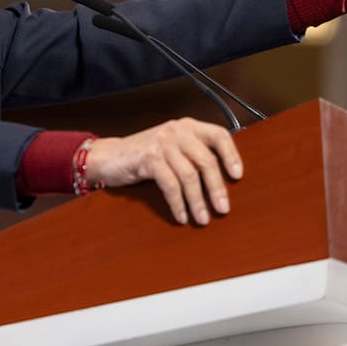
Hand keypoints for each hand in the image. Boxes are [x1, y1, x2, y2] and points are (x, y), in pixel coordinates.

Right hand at [86, 118, 241, 225]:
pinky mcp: (149, 158)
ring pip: (189, 176)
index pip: (218, 135)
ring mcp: (162, 143)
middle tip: (223, 209)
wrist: (108, 157)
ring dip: (198, 201)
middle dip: (216, 188)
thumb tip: (220, 183)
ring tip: (203, 218)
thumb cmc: (144, 156)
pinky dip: (178, 203)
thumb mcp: (171, 149)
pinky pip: (171, 185)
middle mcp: (177, 131)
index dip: (231, 155)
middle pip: (207, 161)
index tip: (237, 176)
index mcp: (188, 127)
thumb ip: (192, 155)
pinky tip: (182, 216)